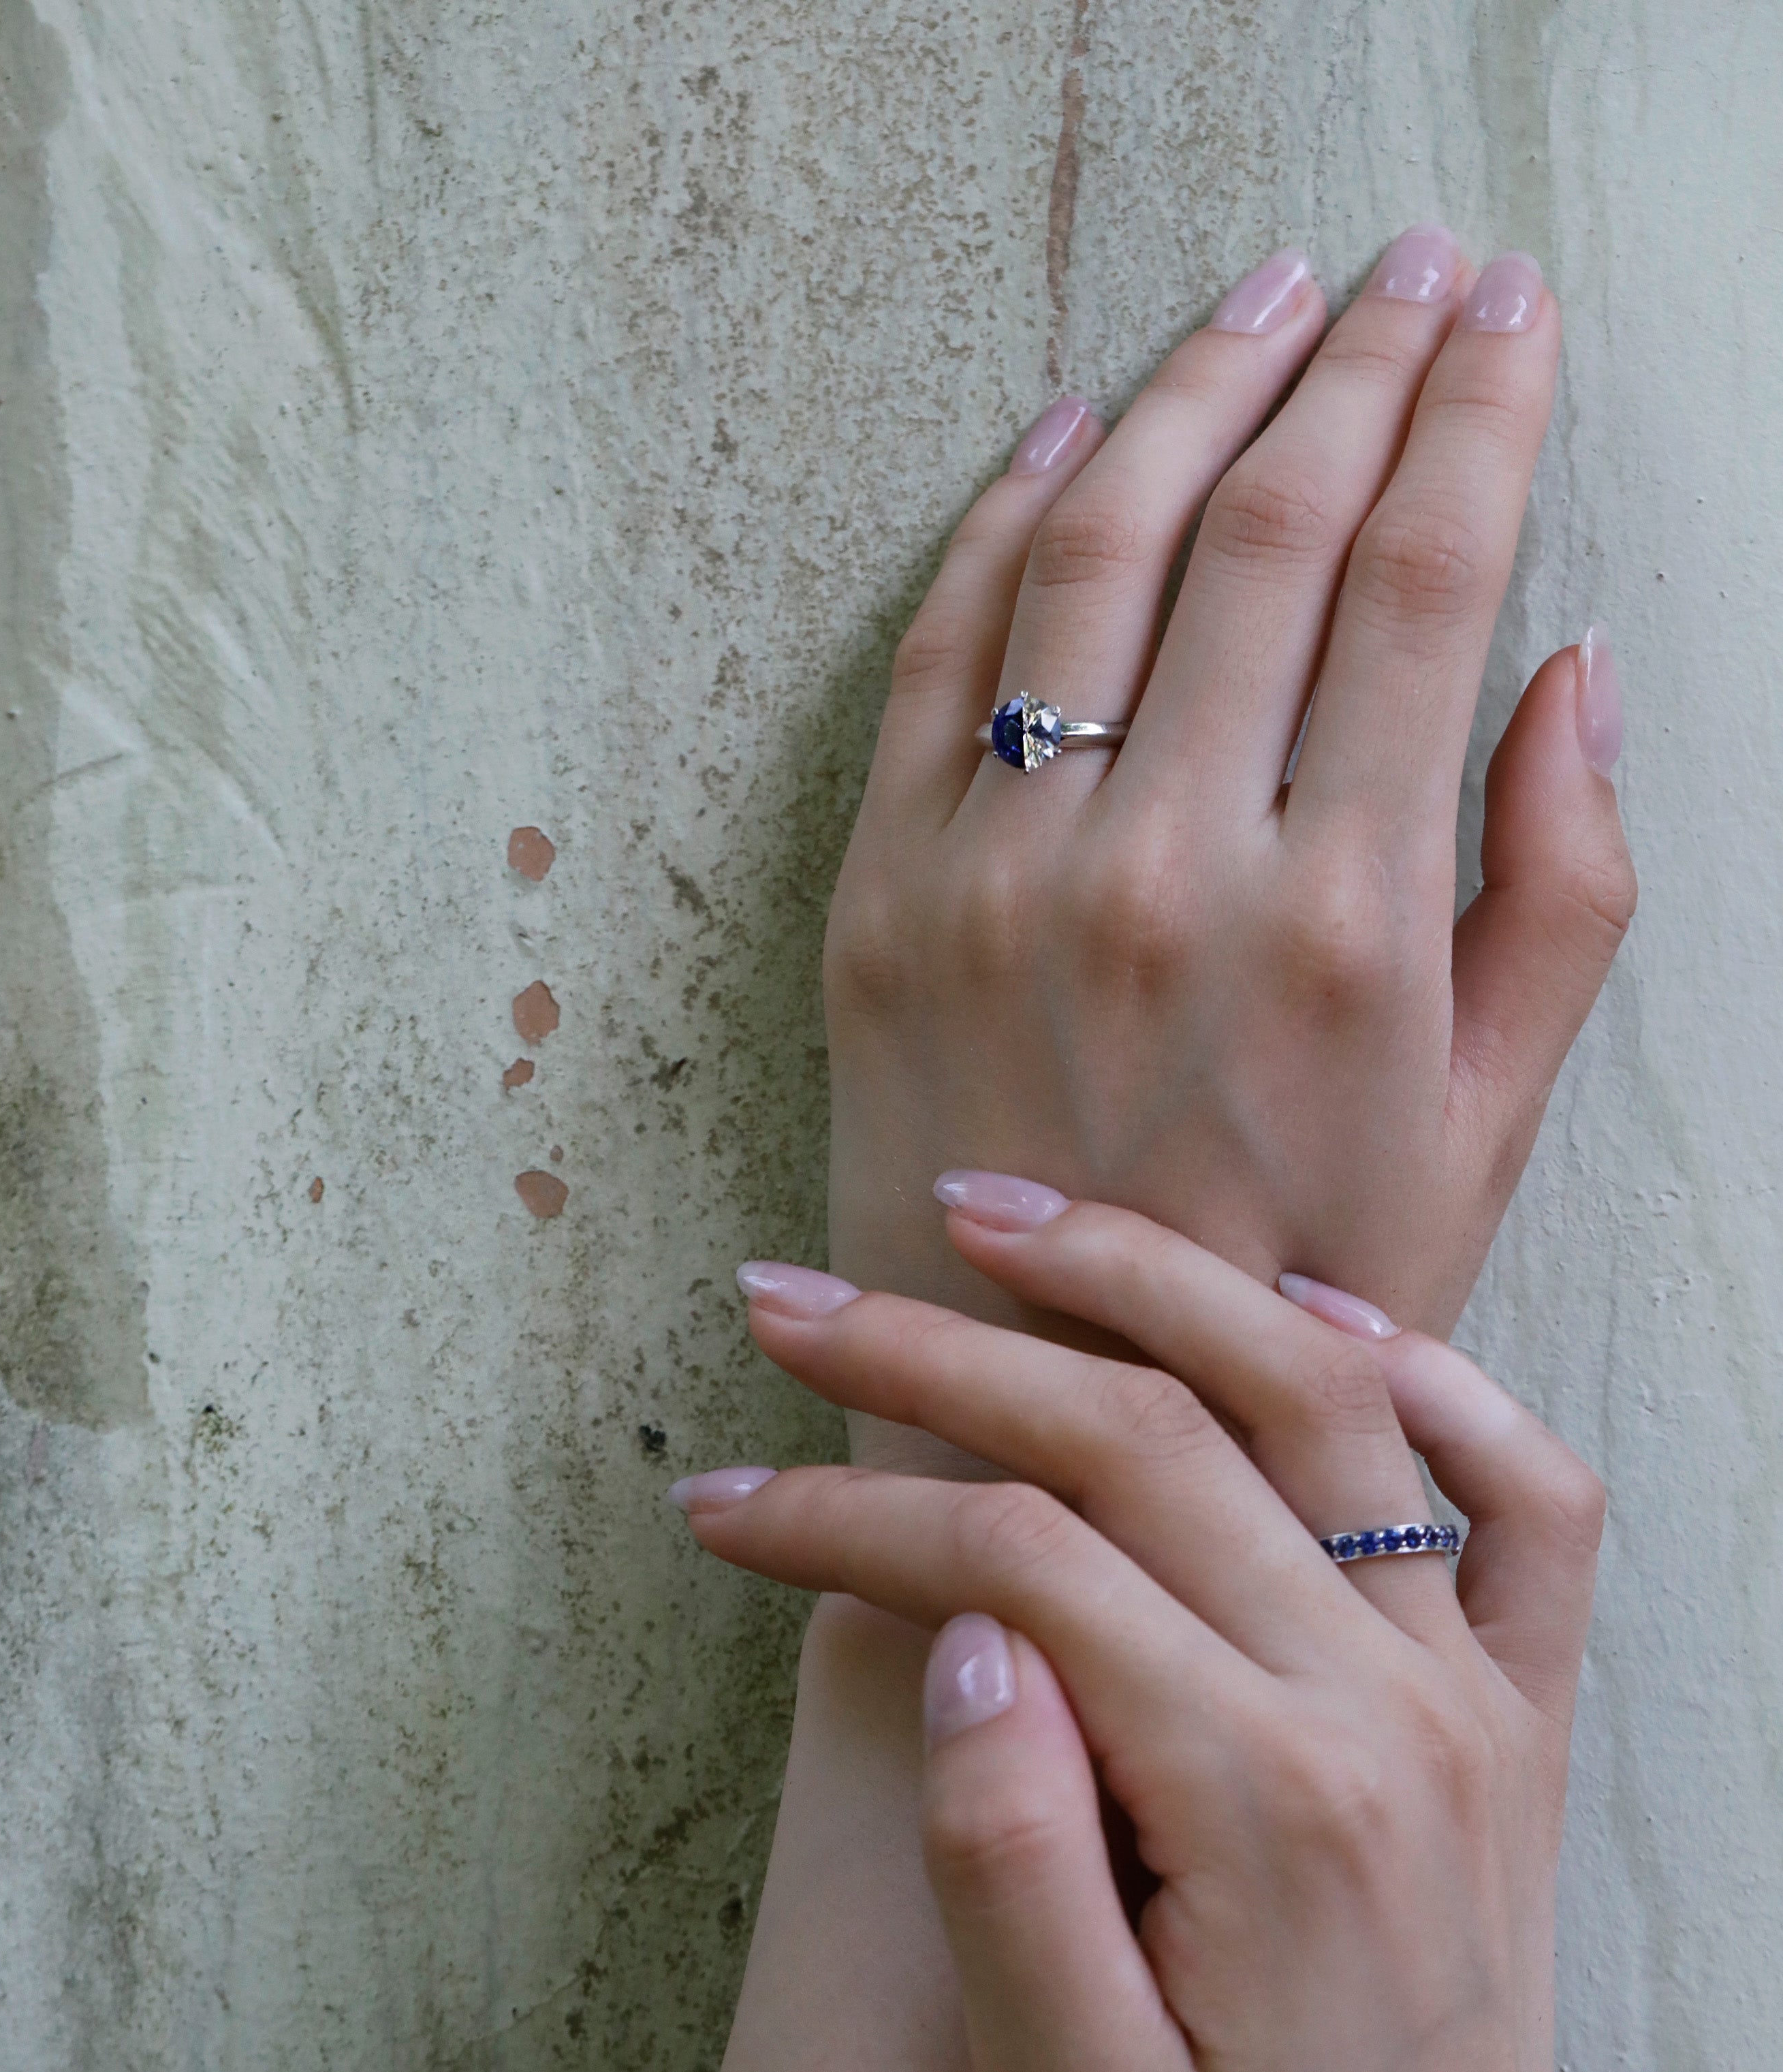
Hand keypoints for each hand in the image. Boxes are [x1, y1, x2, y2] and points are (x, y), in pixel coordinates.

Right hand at [674, 1192, 1604, 2071]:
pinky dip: (1431, 1382)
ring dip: (1157, 1287)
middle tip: (790, 1298)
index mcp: (1265, 1806)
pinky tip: (1318, 1324)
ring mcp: (1470, 1708)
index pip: (1025, 1559)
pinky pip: (1519, 1502)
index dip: (847, 1511)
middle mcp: (1389, 1717)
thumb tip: (965, 1634)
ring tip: (998, 1218)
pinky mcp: (1512, 1732)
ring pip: (1321, 1406)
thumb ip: (1010, 1865)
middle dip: (947, 1355)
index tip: (712, 1504)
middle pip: (1149, 1440)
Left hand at [825, 234, 1634, 1411]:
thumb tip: (1575, 665)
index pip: (1427, 576)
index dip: (1478, 408)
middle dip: (1356, 359)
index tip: (1505, 310)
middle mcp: (1170, 871)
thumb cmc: (1286, 1299)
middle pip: (1276, 527)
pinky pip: (942, 653)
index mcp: (1348, 923)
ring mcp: (1005, 877)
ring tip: (1263, 300)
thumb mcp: (1487, 1131)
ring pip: (1100, 548)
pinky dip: (1005, 520)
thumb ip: (1559, 894)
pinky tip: (1074, 435)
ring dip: (1191, 391)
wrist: (1042, 1419)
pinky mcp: (883, 899)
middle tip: (1406, 265)